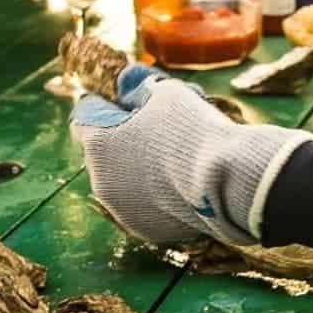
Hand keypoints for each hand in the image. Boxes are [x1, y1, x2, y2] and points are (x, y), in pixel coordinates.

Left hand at [71, 64, 310, 246]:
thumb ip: (138, 85)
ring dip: (138, 167)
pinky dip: (156, 194)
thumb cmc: (192, 130)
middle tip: (160, 126)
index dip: (109, 101)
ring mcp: (122, 210)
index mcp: (97, 143)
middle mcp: (100, 181)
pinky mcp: (146, 230)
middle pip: (103, 149)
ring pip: (123, 180)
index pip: (87, 113)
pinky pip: (144, 205)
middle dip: (123, 136)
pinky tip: (183, 183)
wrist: (226, 183)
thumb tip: (126, 82)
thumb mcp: (165, 92)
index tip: (131, 98)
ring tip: (176, 157)